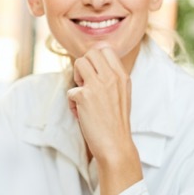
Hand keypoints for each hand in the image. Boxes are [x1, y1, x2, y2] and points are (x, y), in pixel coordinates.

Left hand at [68, 46, 137, 161]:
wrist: (116, 144)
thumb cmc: (117, 122)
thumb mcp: (122, 94)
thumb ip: (112, 78)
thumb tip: (94, 63)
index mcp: (122, 76)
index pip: (106, 50)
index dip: (95, 60)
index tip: (94, 74)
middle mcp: (112, 77)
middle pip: (91, 53)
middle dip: (84, 66)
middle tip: (87, 84)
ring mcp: (98, 85)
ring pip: (78, 63)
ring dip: (76, 79)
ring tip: (83, 95)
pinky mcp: (84, 96)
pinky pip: (70, 91)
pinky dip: (72, 103)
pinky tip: (81, 114)